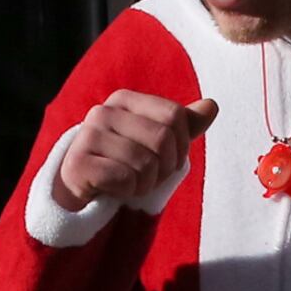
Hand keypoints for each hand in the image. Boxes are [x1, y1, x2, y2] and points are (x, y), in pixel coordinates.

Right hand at [50, 91, 218, 212]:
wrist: (80, 190)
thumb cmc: (123, 164)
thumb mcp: (155, 143)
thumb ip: (183, 125)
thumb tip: (212, 105)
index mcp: (124, 99)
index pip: (175, 116)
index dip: (181, 147)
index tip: (166, 161)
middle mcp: (104, 111)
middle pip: (162, 139)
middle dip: (164, 168)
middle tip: (149, 178)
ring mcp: (88, 135)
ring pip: (145, 163)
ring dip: (146, 184)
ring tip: (131, 185)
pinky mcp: (78, 163)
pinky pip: (125, 179)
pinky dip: (128, 192)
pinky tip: (115, 191)